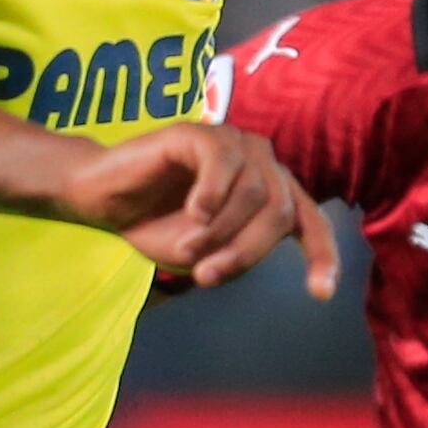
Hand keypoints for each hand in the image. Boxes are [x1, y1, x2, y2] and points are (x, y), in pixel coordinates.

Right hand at [56, 123, 340, 298]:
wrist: (104, 199)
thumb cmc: (157, 225)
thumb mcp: (203, 255)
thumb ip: (235, 255)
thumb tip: (242, 256)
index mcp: (270, 193)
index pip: (310, 223)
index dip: (322, 258)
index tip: (319, 294)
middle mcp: (261, 163)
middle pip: (281, 212)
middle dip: (247, 252)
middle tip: (206, 277)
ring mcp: (234, 144)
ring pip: (253, 193)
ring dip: (219, 232)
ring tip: (187, 249)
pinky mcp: (201, 133)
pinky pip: (222, 164)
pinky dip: (209, 197)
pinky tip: (192, 213)